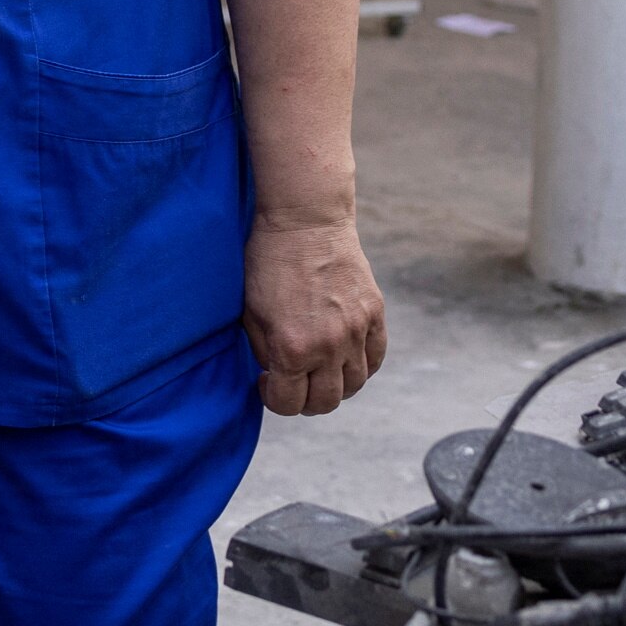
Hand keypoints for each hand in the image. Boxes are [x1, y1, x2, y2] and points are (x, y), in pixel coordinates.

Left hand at [242, 217, 386, 416]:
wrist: (306, 221)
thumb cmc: (269, 263)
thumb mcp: (250, 313)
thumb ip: (265, 352)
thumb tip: (279, 375)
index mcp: (291, 349)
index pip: (288, 404)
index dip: (273, 399)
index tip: (268, 381)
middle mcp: (328, 346)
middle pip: (325, 403)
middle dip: (304, 400)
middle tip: (293, 381)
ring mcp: (356, 331)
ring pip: (355, 385)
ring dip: (335, 386)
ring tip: (319, 369)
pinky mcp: (375, 314)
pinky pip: (376, 358)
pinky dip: (362, 366)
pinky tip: (343, 356)